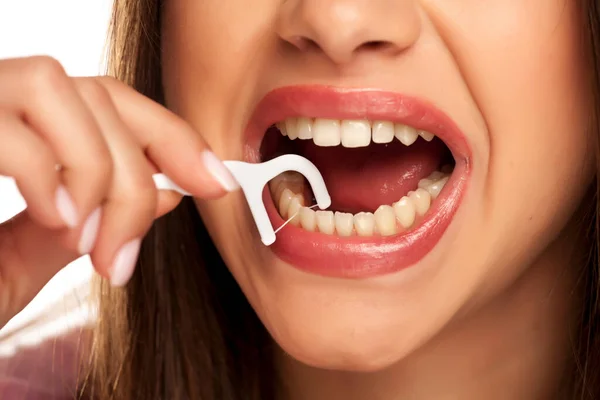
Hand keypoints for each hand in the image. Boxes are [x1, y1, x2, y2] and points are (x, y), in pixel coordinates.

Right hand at [0, 56, 237, 327]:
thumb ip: (87, 222)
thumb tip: (166, 194)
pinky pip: (13, 124)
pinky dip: (49, 176)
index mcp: (17, 128)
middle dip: (135, 176)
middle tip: (123, 253)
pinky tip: (59, 224)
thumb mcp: (20, 261)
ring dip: (94, 173)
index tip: (217, 182)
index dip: (174, 137)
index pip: (113, 103)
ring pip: (63, 90)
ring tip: (82, 240)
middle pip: (101, 96)